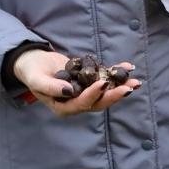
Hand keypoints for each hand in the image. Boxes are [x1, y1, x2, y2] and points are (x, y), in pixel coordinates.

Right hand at [12, 49, 139, 116]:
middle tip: (129, 88)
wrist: (34, 62)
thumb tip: (69, 91)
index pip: (81, 103)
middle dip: (115, 95)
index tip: (102, 83)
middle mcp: (76, 102)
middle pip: (99, 101)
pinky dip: (116, 72)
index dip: (93, 94)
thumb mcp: (37, 79)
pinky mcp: (89, 80)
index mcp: (64, 106)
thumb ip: (51, 87)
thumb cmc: (32, 72)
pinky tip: (128, 66)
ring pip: (105, 91)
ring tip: (136, 82)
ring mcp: (84, 91)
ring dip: (120, 86)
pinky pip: (104, 77)